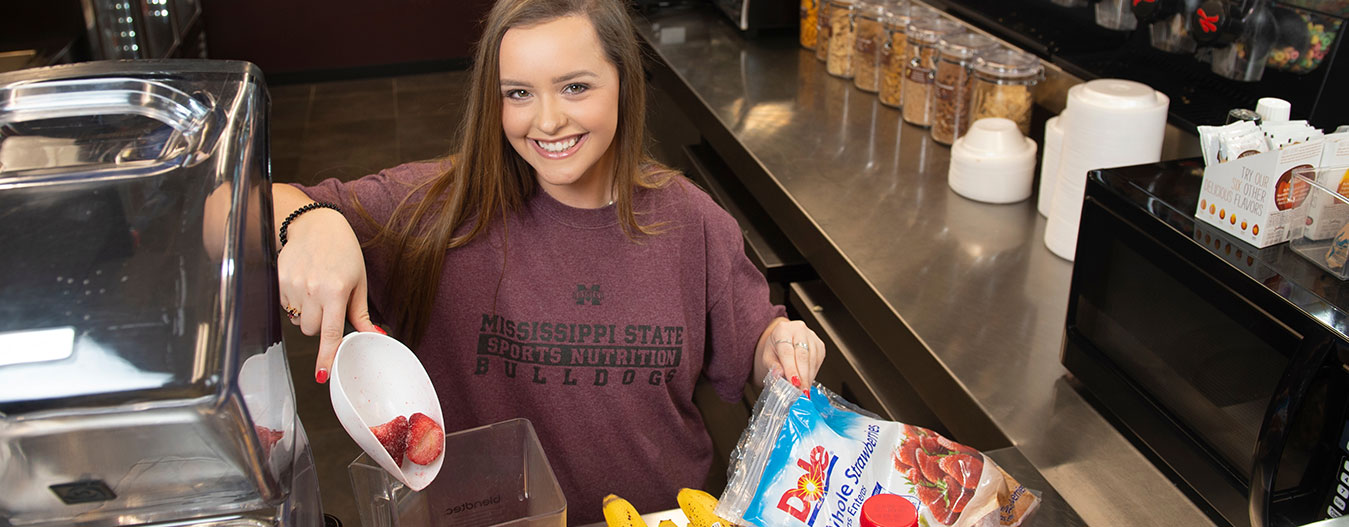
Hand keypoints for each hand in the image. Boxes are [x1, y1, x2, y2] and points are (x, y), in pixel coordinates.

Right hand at [276, 202, 379, 382]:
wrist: (315, 224)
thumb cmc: (343, 250)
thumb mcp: (358, 280)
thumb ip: (361, 313)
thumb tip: (373, 335)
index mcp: (335, 291)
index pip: (330, 333)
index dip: (326, 356)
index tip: (322, 374)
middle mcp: (312, 290)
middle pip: (311, 330)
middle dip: (320, 326)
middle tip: (328, 306)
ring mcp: (293, 286)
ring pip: (297, 321)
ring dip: (307, 315)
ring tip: (316, 292)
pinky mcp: (279, 280)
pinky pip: (286, 307)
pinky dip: (295, 303)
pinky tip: (304, 285)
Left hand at [754, 318, 825, 392]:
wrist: (783, 339)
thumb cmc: (775, 347)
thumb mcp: (767, 356)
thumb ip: (772, 365)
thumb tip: (779, 375)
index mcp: (783, 330)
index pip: (787, 352)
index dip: (791, 368)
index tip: (794, 382)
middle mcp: (799, 330)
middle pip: (803, 355)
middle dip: (803, 375)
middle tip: (801, 391)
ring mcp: (812, 337)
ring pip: (812, 359)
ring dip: (808, 377)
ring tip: (803, 390)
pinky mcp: (820, 345)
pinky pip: (818, 361)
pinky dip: (813, 374)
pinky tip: (807, 381)